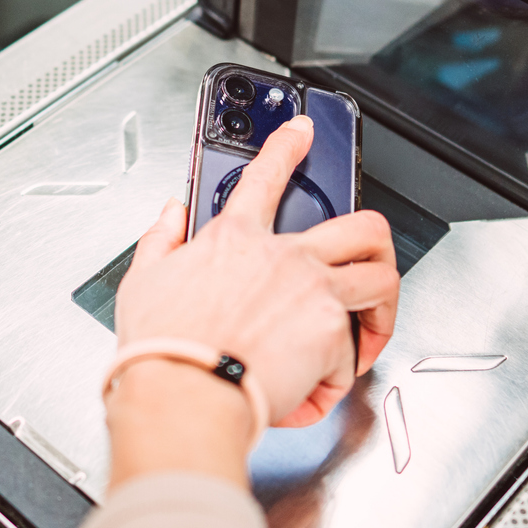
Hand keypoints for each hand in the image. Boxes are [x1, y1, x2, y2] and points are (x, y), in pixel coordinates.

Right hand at [106, 117, 398, 487]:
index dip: (287, 145)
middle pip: (362, 226)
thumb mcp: (145, 280)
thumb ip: (162, 239)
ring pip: (382, 280)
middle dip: (377, 243)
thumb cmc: (164, 348)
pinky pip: (351, 354)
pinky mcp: (331, 335)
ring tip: (368, 333)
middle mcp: (285, 257)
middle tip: (372, 261)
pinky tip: (310, 390)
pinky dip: (334, 377)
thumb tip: (172, 214)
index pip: (266, 175)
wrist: (184, 395)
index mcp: (236, 238)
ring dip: (381, 310)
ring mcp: (315, 292)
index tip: (301, 131)